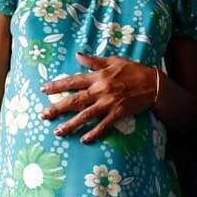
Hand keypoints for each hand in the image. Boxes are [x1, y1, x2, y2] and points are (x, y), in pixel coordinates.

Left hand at [40, 53, 156, 143]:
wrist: (153, 84)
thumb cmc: (134, 70)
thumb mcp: (113, 61)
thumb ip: (94, 61)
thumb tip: (78, 56)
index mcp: (98, 76)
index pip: (72, 81)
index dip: (57, 85)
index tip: (44, 90)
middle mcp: (100, 90)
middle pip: (74, 100)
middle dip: (57, 108)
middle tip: (43, 115)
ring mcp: (108, 103)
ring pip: (85, 115)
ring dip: (70, 125)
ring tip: (58, 132)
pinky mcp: (118, 113)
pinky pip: (103, 125)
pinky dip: (94, 133)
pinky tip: (83, 140)